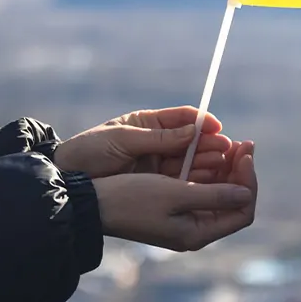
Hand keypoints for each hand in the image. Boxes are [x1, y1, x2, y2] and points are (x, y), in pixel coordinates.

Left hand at [51, 106, 235, 180]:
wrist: (69, 179)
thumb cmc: (89, 151)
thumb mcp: (123, 140)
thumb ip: (158, 137)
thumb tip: (194, 130)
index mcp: (148, 123)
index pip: (183, 118)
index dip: (203, 122)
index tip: (218, 128)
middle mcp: (157, 142)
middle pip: (193, 141)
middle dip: (212, 144)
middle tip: (231, 151)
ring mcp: (157, 163)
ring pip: (191, 161)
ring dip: (209, 162)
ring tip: (226, 165)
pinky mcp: (156, 183)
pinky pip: (182, 179)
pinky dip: (198, 179)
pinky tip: (212, 180)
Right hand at [93, 141, 257, 251]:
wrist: (93, 204)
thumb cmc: (131, 198)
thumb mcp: (174, 193)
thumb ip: (213, 195)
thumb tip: (246, 194)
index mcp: (196, 233)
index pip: (241, 211)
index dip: (249, 181)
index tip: (245, 153)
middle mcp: (193, 229)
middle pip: (232, 201)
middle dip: (240, 172)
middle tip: (243, 143)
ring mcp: (183, 219)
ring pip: (218, 192)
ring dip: (226, 168)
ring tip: (228, 142)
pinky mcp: (172, 207)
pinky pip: (200, 188)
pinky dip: (207, 169)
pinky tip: (207, 151)